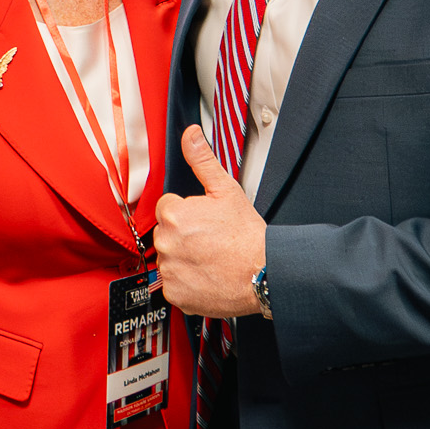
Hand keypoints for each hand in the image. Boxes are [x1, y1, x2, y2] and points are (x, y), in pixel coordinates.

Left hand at [153, 125, 267, 317]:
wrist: (263, 272)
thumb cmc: (247, 235)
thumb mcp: (226, 190)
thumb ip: (202, 160)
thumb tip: (190, 135)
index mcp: (175, 214)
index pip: (167, 207)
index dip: (187, 212)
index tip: (203, 221)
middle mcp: (167, 242)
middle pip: (166, 232)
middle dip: (183, 234)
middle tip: (208, 239)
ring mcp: (170, 269)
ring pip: (168, 258)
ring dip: (182, 257)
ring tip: (209, 257)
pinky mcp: (174, 292)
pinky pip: (172, 283)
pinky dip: (185, 281)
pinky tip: (205, 274)